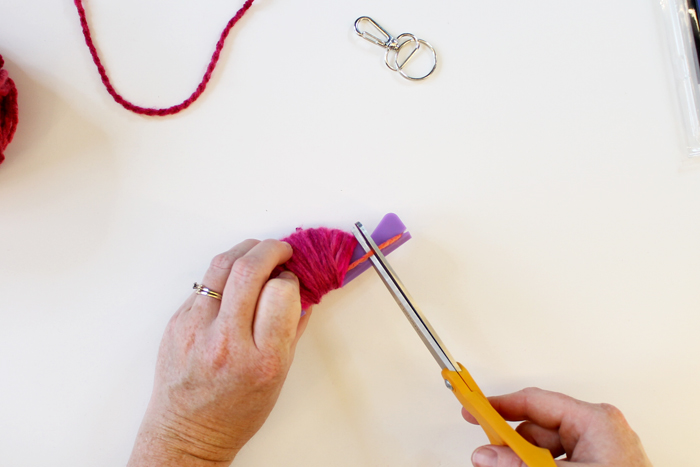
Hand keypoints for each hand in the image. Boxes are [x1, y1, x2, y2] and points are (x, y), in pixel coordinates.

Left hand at [128, 239, 309, 466]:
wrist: (187, 431)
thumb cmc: (236, 410)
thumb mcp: (278, 376)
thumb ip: (291, 330)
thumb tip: (303, 292)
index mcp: (261, 359)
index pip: (281, 293)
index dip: (290, 279)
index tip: (292, 280)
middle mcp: (226, 341)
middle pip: (248, 270)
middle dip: (271, 249)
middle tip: (281, 250)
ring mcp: (195, 329)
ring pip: (221, 265)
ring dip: (246, 250)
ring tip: (258, 253)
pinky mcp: (176, 322)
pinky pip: (205, 285)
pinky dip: (224, 276)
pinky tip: (234, 283)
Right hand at [462, 387, 652, 466]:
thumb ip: (521, 465)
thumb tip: (488, 455)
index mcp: (594, 420)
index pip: (535, 402)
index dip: (500, 405)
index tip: (475, 409)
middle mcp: (596, 431)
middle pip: (536, 428)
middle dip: (510, 445)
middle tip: (488, 456)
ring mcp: (597, 452)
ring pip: (543, 450)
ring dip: (524, 461)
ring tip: (507, 466)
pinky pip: (556, 462)